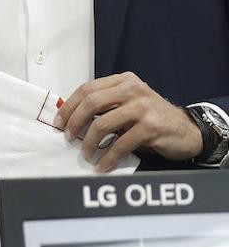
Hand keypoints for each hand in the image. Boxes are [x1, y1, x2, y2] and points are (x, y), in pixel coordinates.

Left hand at [55, 72, 203, 171]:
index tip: (59, 121)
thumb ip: (105, 104)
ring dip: (89, 143)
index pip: (86, 89)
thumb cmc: (153, 117)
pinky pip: (120, 144)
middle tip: (68, 137)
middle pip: (90, 103)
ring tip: (86, 154)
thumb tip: (71, 118)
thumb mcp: (128, 103)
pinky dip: (108, 157)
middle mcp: (132, 90)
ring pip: (102, 124)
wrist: (187, 130)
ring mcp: (142, 107)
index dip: (69, 106)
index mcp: (123, 81)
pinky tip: (103, 164)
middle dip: (74, 123)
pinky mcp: (150, 127)